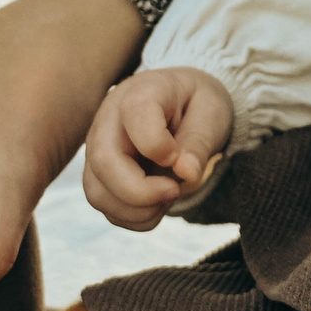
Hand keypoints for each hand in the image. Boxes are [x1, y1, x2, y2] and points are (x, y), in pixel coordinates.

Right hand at [82, 67, 233, 230]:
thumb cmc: (196, 105)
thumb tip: (186, 173)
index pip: (135, 116)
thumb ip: (199, 140)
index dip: (158, 146)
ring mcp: (98, 150)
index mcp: (140, 93)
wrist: (182, 105)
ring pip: (98, 193)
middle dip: (141, 192)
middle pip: (104, 163)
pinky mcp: (99, 176)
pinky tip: (158, 202)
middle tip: (175, 189)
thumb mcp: (211, 113)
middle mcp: (108, 121)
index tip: (179, 158)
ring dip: (139, 210)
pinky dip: (136, 217)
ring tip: (169, 193)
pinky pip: (107, 208)